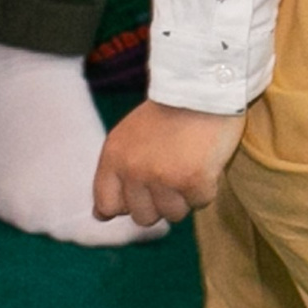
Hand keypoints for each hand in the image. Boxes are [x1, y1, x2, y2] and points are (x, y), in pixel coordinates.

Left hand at [93, 100, 247, 229]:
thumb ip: (115, 175)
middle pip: (142, 217)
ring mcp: (162, 178)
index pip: (107, 205)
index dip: (126, 205)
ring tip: (189, 164)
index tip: (142, 194)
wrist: (202, 89)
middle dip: (158, 203)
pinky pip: (200, 203)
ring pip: (173, 215)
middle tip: (172, 173)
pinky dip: (206, 188)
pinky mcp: (192, 181)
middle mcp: (133, 170)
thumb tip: (100, 216)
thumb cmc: (168, 114)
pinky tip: (205, 163)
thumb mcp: (129, 138)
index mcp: (113, 158)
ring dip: (184, 196)